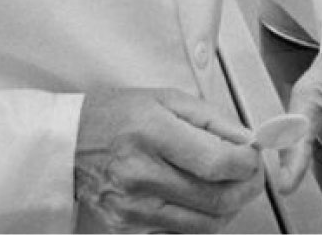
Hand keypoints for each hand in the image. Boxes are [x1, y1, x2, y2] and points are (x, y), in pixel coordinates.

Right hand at [74, 88, 264, 232]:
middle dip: (247, 188)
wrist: (68, 141)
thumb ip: (211, 119)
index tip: (253, 156)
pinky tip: (200, 201)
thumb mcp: (165, 99)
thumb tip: (248, 140)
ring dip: (230, 208)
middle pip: (217, 199)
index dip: (247, 164)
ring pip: (206, 225)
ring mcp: (134, 207)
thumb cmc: (117, 115)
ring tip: (229, 187)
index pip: (217, 163)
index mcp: (152, 133)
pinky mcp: (128, 227)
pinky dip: (201, 222)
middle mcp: (142, 175)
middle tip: (251, 174)